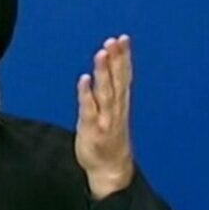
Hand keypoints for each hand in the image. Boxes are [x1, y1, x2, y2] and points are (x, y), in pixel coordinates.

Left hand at [75, 34, 134, 199]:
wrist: (111, 171)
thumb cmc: (109, 141)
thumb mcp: (113, 114)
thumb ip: (111, 93)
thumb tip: (108, 72)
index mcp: (120, 104)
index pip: (124, 75)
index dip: (124, 57)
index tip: (123, 39)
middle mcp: (115, 109)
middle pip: (117, 80)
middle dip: (116, 59)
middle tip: (114, 40)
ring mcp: (105, 119)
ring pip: (106, 92)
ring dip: (104, 72)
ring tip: (101, 53)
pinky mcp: (92, 129)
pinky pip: (89, 109)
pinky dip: (87, 94)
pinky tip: (84, 79)